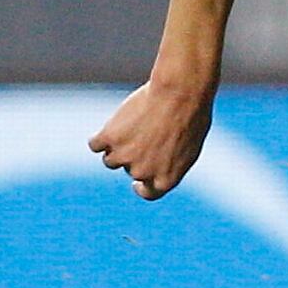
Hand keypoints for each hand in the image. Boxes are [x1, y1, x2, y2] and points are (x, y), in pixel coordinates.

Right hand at [89, 78, 215, 200]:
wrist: (179, 94)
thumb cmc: (191, 116)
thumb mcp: (190, 146)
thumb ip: (171, 162)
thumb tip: (157, 165)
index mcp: (167, 178)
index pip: (149, 193)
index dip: (142, 187)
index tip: (137, 183)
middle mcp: (143, 172)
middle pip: (130, 169)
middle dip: (136, 155)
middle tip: (147, 132)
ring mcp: (124, 156)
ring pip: (110, 159)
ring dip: (117, 147)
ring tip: (134, 126)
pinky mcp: (108, 138)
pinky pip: (95, 144)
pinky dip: (101, 137)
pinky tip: (111, 126)